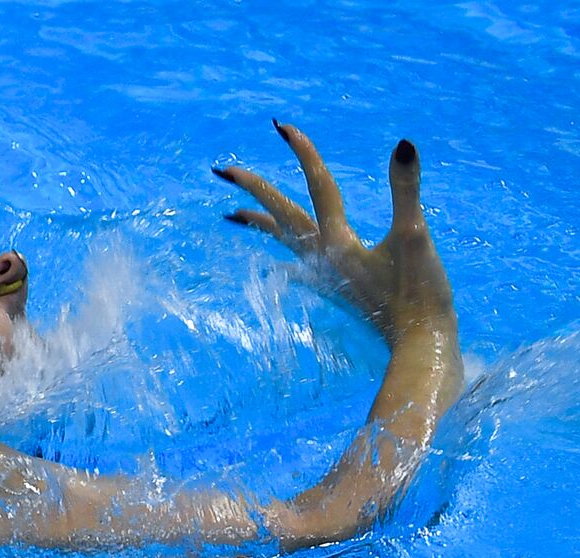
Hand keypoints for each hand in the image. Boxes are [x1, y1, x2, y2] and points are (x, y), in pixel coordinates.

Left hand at [215, 121, 455, 342]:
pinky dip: (282, 261)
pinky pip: (297, 269)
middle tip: (222, 170)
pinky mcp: (335, 292)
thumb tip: (402, 145)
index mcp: (339, 241)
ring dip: (259, 223)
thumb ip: (406, 190)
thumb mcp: (415, 237)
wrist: (419, 346)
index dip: (303, 153)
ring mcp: (325, 276)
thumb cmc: (420, 295)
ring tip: (232, 214)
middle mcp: (323, 257)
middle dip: (253, 189)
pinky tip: (277, 268)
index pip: (317, 186)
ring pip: (283, 241)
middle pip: (281, 215)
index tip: (280, 127)